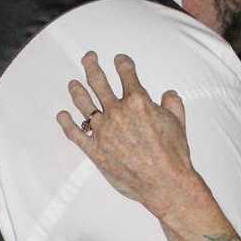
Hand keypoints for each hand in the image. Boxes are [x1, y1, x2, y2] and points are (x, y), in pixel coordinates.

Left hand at [57, 53, 202, 221]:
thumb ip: (172, 103)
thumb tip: (168, 94)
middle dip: (91, 66)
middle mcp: (117, 112)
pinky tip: (62, 115)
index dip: (122, 63)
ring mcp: (103, 130)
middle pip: (98, 82)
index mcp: (138, 101)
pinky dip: (66, 123)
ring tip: (72, 83)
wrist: (164, 183)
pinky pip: (75, 134)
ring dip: (77, 90)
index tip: (119, 59)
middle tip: (88, 57)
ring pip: (84, 103)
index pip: (126, 73)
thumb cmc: (173, 155)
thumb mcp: (178, 122)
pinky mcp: (95, 150)